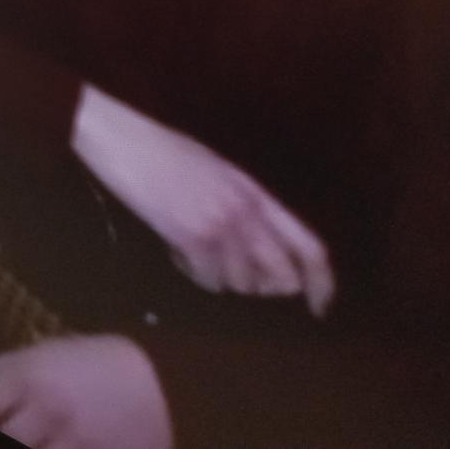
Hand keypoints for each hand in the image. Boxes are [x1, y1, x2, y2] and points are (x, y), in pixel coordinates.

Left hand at [0, 336, 172, 448]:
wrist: (164, 384)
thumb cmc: (100, 362)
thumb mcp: (49, 351)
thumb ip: (4, 366)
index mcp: (30, 376)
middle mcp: (45, 410)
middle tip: (7, 434)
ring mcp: (70, 442)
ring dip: (29, 446)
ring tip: (38, 438)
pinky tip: (61, 445)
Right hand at [71, 84, 333, 316]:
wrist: (128, 142)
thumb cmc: (169, 151)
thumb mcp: (221, 173)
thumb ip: (247, 207)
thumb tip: (263, 250)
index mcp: (258, 194)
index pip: (310, 246)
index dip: (322, 282)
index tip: (319, 306)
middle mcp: (248, 214)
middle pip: (283, 277)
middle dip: (267, 287)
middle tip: (244, 280)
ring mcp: (222, 227)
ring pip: (242, 284)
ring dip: (224, 278)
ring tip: (201, 253)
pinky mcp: (193, 239)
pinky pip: (209, 280)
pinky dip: (196, 274)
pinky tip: (179, 251)